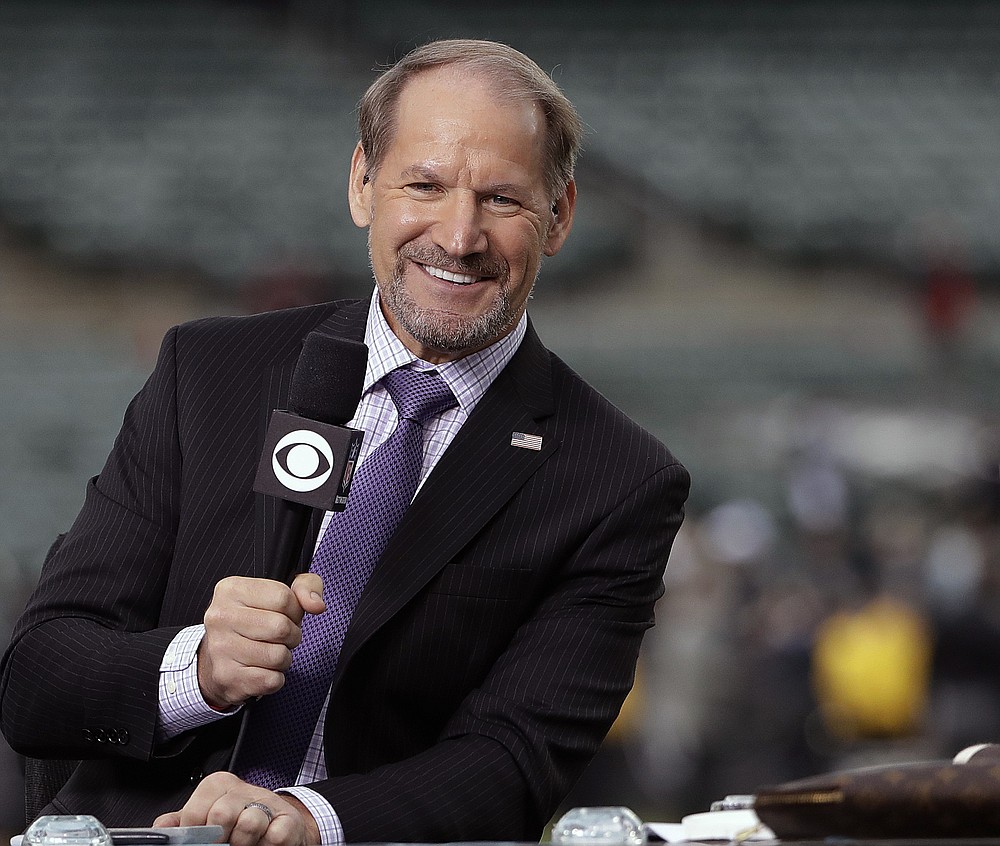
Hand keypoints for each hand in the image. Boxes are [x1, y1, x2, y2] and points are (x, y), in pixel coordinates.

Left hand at [153, 771, 319, 845]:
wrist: (279, 824)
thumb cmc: (238, 821)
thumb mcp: (206, 816)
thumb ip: (181, 822)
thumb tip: (162, 829)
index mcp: (219, 787)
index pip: (195, 811)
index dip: (194, 833)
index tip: (200, 840)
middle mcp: (244, 791)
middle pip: (221, 814)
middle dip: (219, 838)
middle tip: (222, 844)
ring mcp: (268, 804)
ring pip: (249, 824)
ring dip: (244, 842)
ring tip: (243, 844)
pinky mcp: (289, 821)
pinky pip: (275, 836)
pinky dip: (267, 844)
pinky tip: (263, 843)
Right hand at [198, 573, 325, 709]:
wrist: (215, 659)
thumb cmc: (253, 622)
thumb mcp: (277, 592)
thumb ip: (306, 586)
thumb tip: (317, 605)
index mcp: (232, 589)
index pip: (283, 598)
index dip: (294, 610)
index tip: (286, 616)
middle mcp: (220, 617)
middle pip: (281, 628)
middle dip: (291, 635)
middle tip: (280, 638)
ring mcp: (220, 648)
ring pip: (278, 656)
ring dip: (283, 658)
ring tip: (269, 653)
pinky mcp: (226, 677)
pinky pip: (272, 680)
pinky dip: (275, 678)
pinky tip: (260, 669)